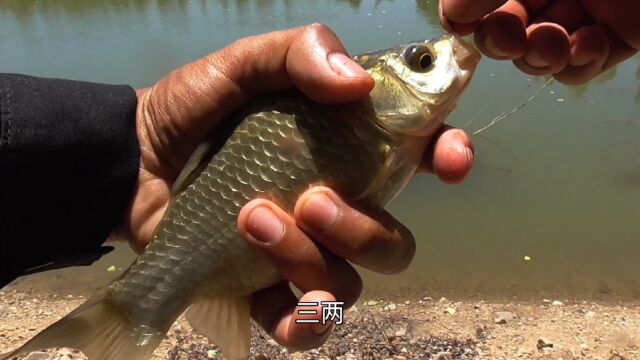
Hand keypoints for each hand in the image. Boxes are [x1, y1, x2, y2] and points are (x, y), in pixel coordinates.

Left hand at [122, 24, 473, 350]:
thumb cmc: (194, 108)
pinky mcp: (263, 288)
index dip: (448, 158)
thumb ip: (298, 53)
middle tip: (310, 200)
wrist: (132, 159)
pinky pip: (305, 325)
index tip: (450, 162)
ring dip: (311, 261)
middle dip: (363, 230)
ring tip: (252, 220)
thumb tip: (357, 84)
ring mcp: (302, 253)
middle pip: (392, 243)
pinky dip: (303, 323)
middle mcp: (336, 206)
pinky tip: (280, 301)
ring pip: (348, 284)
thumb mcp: (243, 64)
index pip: (419, 157)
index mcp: (344, 151)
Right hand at [439, 0, 638, 84]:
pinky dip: (580, 62)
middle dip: (503, 40)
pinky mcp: (618, 38)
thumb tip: (453, 18)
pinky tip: (589, 41)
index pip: (481, 4)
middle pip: (507, 33)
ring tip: (553, 40)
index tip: (462, 24)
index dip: (469, 18)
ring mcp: (583, 15)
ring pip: (541, 55)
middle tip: (510, 35)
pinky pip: (583, 64)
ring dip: (540, 55)